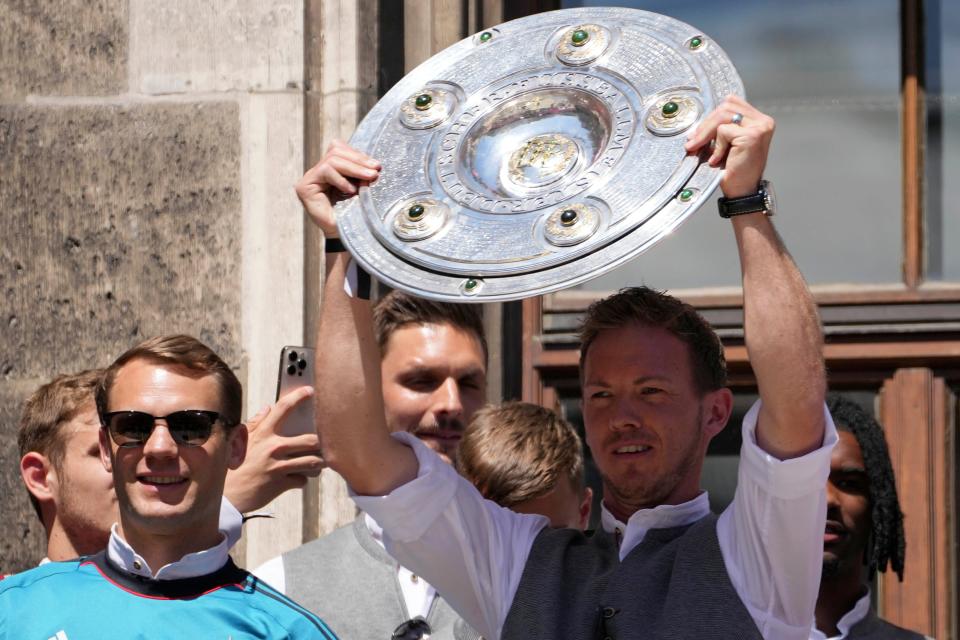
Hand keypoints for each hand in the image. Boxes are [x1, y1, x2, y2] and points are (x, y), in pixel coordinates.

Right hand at [224, 386, 324, 512]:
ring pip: (312, 462)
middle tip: (325, 444)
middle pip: (310, 440)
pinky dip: (302, 479)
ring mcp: (278, 466)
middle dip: (321, 444)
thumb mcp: (240, 442)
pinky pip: (302, 480)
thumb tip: (267, 408)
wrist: (227, 496)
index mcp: (263, 434)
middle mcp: (273, 448)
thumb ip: (255, 424)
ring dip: (318, 463)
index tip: (310, 391)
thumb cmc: (234, 467)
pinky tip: (298, 478)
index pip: (283, 408)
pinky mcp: (281, 484)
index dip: (298, 396)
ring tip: (319, 463)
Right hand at [295, 140, 380, 237]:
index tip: (376, 165)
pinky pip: (325, 171)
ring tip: (369, 178)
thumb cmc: (354, 214)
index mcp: (329, 170)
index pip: (339, 150)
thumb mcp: (361, 188)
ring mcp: (309, 179)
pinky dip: (341, 179)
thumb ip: (362, 173)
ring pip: (332, 160)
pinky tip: (351, 190)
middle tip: (376, 170)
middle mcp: (317, 172)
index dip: (357, 154)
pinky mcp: (305, 187)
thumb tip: (374, 163)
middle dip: (358, 160)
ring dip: (354, 168)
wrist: (346, 237)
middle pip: (335, 152)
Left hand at [684, 95, 774, 198]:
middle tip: (692, 142)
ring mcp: (760, 127)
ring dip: (706, 134)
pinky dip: (716, 146)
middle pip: (725, 107)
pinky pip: (723, 131)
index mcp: (758, 120)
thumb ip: (721, 127)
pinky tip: (717, 159)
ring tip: (698, 149)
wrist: (742, 191)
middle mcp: (763, 121)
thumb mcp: (727, 143)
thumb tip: (698, 121)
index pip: (731, 102)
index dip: (712, 115)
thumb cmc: (734, 169)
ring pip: (722, 117)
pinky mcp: (752, 135)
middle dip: (704, 125)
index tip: (699, 133)